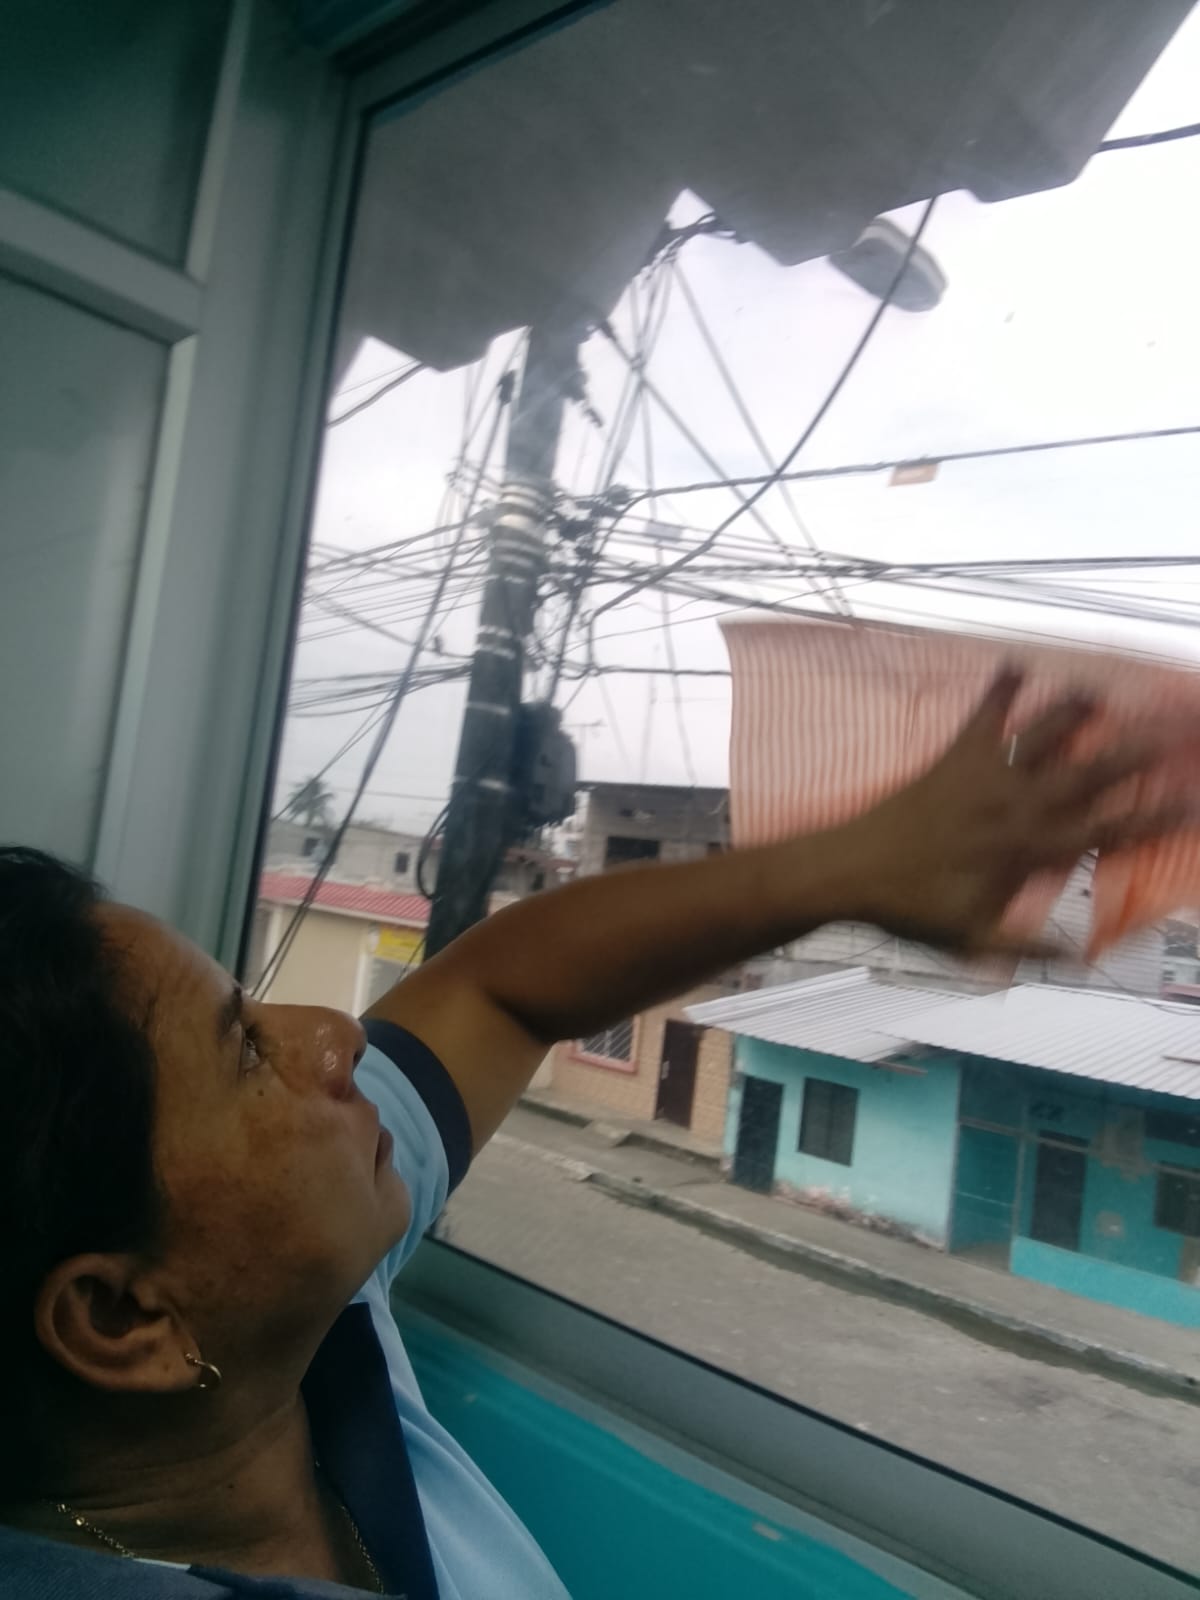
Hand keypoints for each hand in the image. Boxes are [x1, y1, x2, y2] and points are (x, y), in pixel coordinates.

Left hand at [841, 670, 1187, 958]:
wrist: (850, 873)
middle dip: (1138, 749)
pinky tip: (1016, 662)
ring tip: (1104, 688)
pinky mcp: (952, 759)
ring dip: (1073, 710)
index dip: (1155, 816)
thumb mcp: (973, 941)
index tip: (1193, 800)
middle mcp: (1014, 805)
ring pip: (1043, 735)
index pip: (1107, 830)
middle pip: (1090, 772)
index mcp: (1028, 850)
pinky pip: (982, 718)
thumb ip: (1030, 948)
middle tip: (1176, 726)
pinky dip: (998, 691)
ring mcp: (983, 777)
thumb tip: (1085, 956)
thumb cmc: (911, 909)